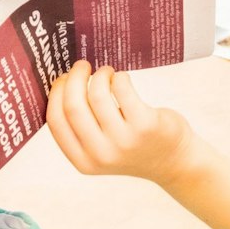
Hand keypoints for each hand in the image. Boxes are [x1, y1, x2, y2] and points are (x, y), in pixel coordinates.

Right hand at [45, 61, 195, 184]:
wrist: (173, 161)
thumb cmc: (132, 146)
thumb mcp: (100, 149)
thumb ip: (80, 128)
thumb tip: (62, 84)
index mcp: (84, 161)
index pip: (55, 121)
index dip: (56, 93)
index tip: (63, 79)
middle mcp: (101, 154)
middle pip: (72, 105)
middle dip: (73, 78)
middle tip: (82, 66)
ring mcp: (124, 141)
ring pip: (96, 94)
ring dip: (99, 75)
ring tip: (106, 73)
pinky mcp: (145, 125)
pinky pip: (121, 88)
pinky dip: (119, 77)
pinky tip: (122, 79)